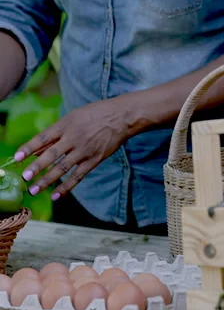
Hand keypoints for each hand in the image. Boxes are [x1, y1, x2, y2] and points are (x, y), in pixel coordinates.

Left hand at [14, 98, 128, 199]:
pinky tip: (55, 195)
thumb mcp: (73, 117)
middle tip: (24, 177)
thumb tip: (37, 148)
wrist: (120, 117)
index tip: (17, 157)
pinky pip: (78, 176)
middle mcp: (74, 137)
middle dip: (37, 167)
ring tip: (34, 190)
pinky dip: (67, 187)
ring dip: (47, 180)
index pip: (44, 137)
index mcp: (66, 124)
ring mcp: (84, 150)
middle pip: (52, 154)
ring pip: (63, 168)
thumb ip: (55, 133)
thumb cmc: (94, 114)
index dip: (29, 147)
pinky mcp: (94, 160)